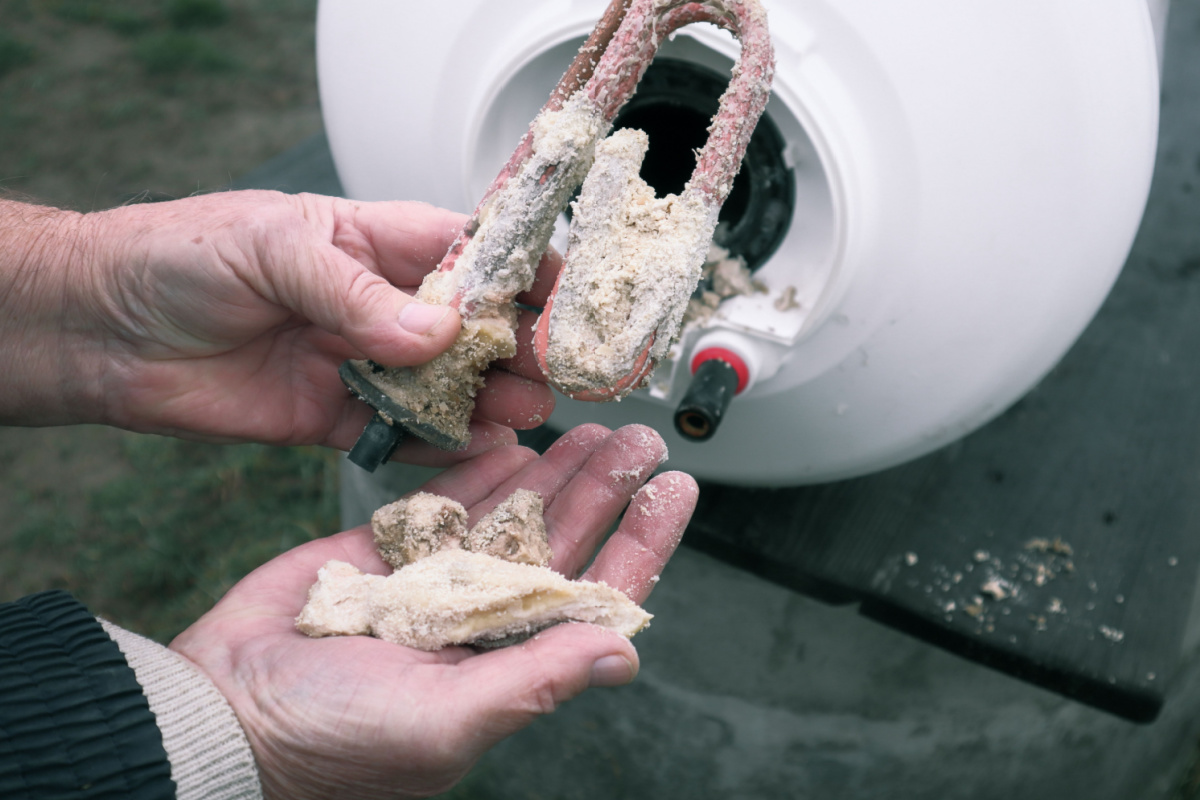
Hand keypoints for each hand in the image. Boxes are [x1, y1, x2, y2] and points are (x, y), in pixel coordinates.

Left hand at [3, 192, 558, 463]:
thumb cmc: (182, 257)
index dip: (528, 273)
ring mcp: (361, 364)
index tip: (569, 301)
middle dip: (521, 346)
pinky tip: (476, 448)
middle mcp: (381, 305)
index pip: (476, 251)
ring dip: (490, 397)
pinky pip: (400, 434)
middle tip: (558, 373)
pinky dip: (438, 444)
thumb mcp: (273, 249)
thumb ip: (356, 292)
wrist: (104, 331)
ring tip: (527, 412)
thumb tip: (439, 329)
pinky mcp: (334, 419)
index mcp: (378, 242)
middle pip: (476, 326)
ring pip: (447, 384)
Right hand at [170, 424, 697, 799]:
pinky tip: (516, 440)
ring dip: (556, 470)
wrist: (225, 707)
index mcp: (508, 660)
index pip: (595, 595)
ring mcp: (436, 578)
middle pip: (563, 539)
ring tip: (593, 428)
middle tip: (642, 439)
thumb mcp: (444, 718)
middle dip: (606, 490)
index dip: (639, 543)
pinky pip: (445, 499)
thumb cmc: (332, 739)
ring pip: (512, 511)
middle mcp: (482, 616)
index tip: (674, 492)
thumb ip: (533, 679)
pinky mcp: (387, 548)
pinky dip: (481, 469)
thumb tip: (624, 653)